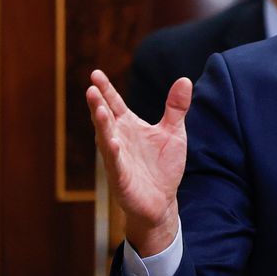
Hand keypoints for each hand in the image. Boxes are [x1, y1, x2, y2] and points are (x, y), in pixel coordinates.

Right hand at [86, 69, 190, 254]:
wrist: (162, 201)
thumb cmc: (163, 166)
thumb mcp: (173, 132)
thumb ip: (176, 107)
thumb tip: (184, 79)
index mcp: (129, 127)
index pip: (114, 104)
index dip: (106, 90)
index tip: (96, 73)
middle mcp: (119, 140)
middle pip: (106, 119)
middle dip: (98, 104)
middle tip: (91, 88)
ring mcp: (117, 159)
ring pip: (106, 140)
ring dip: (102, 126)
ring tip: (98, 110)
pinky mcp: (121, 179)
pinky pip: (116, 164)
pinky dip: (114, 154)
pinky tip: (113, 142)